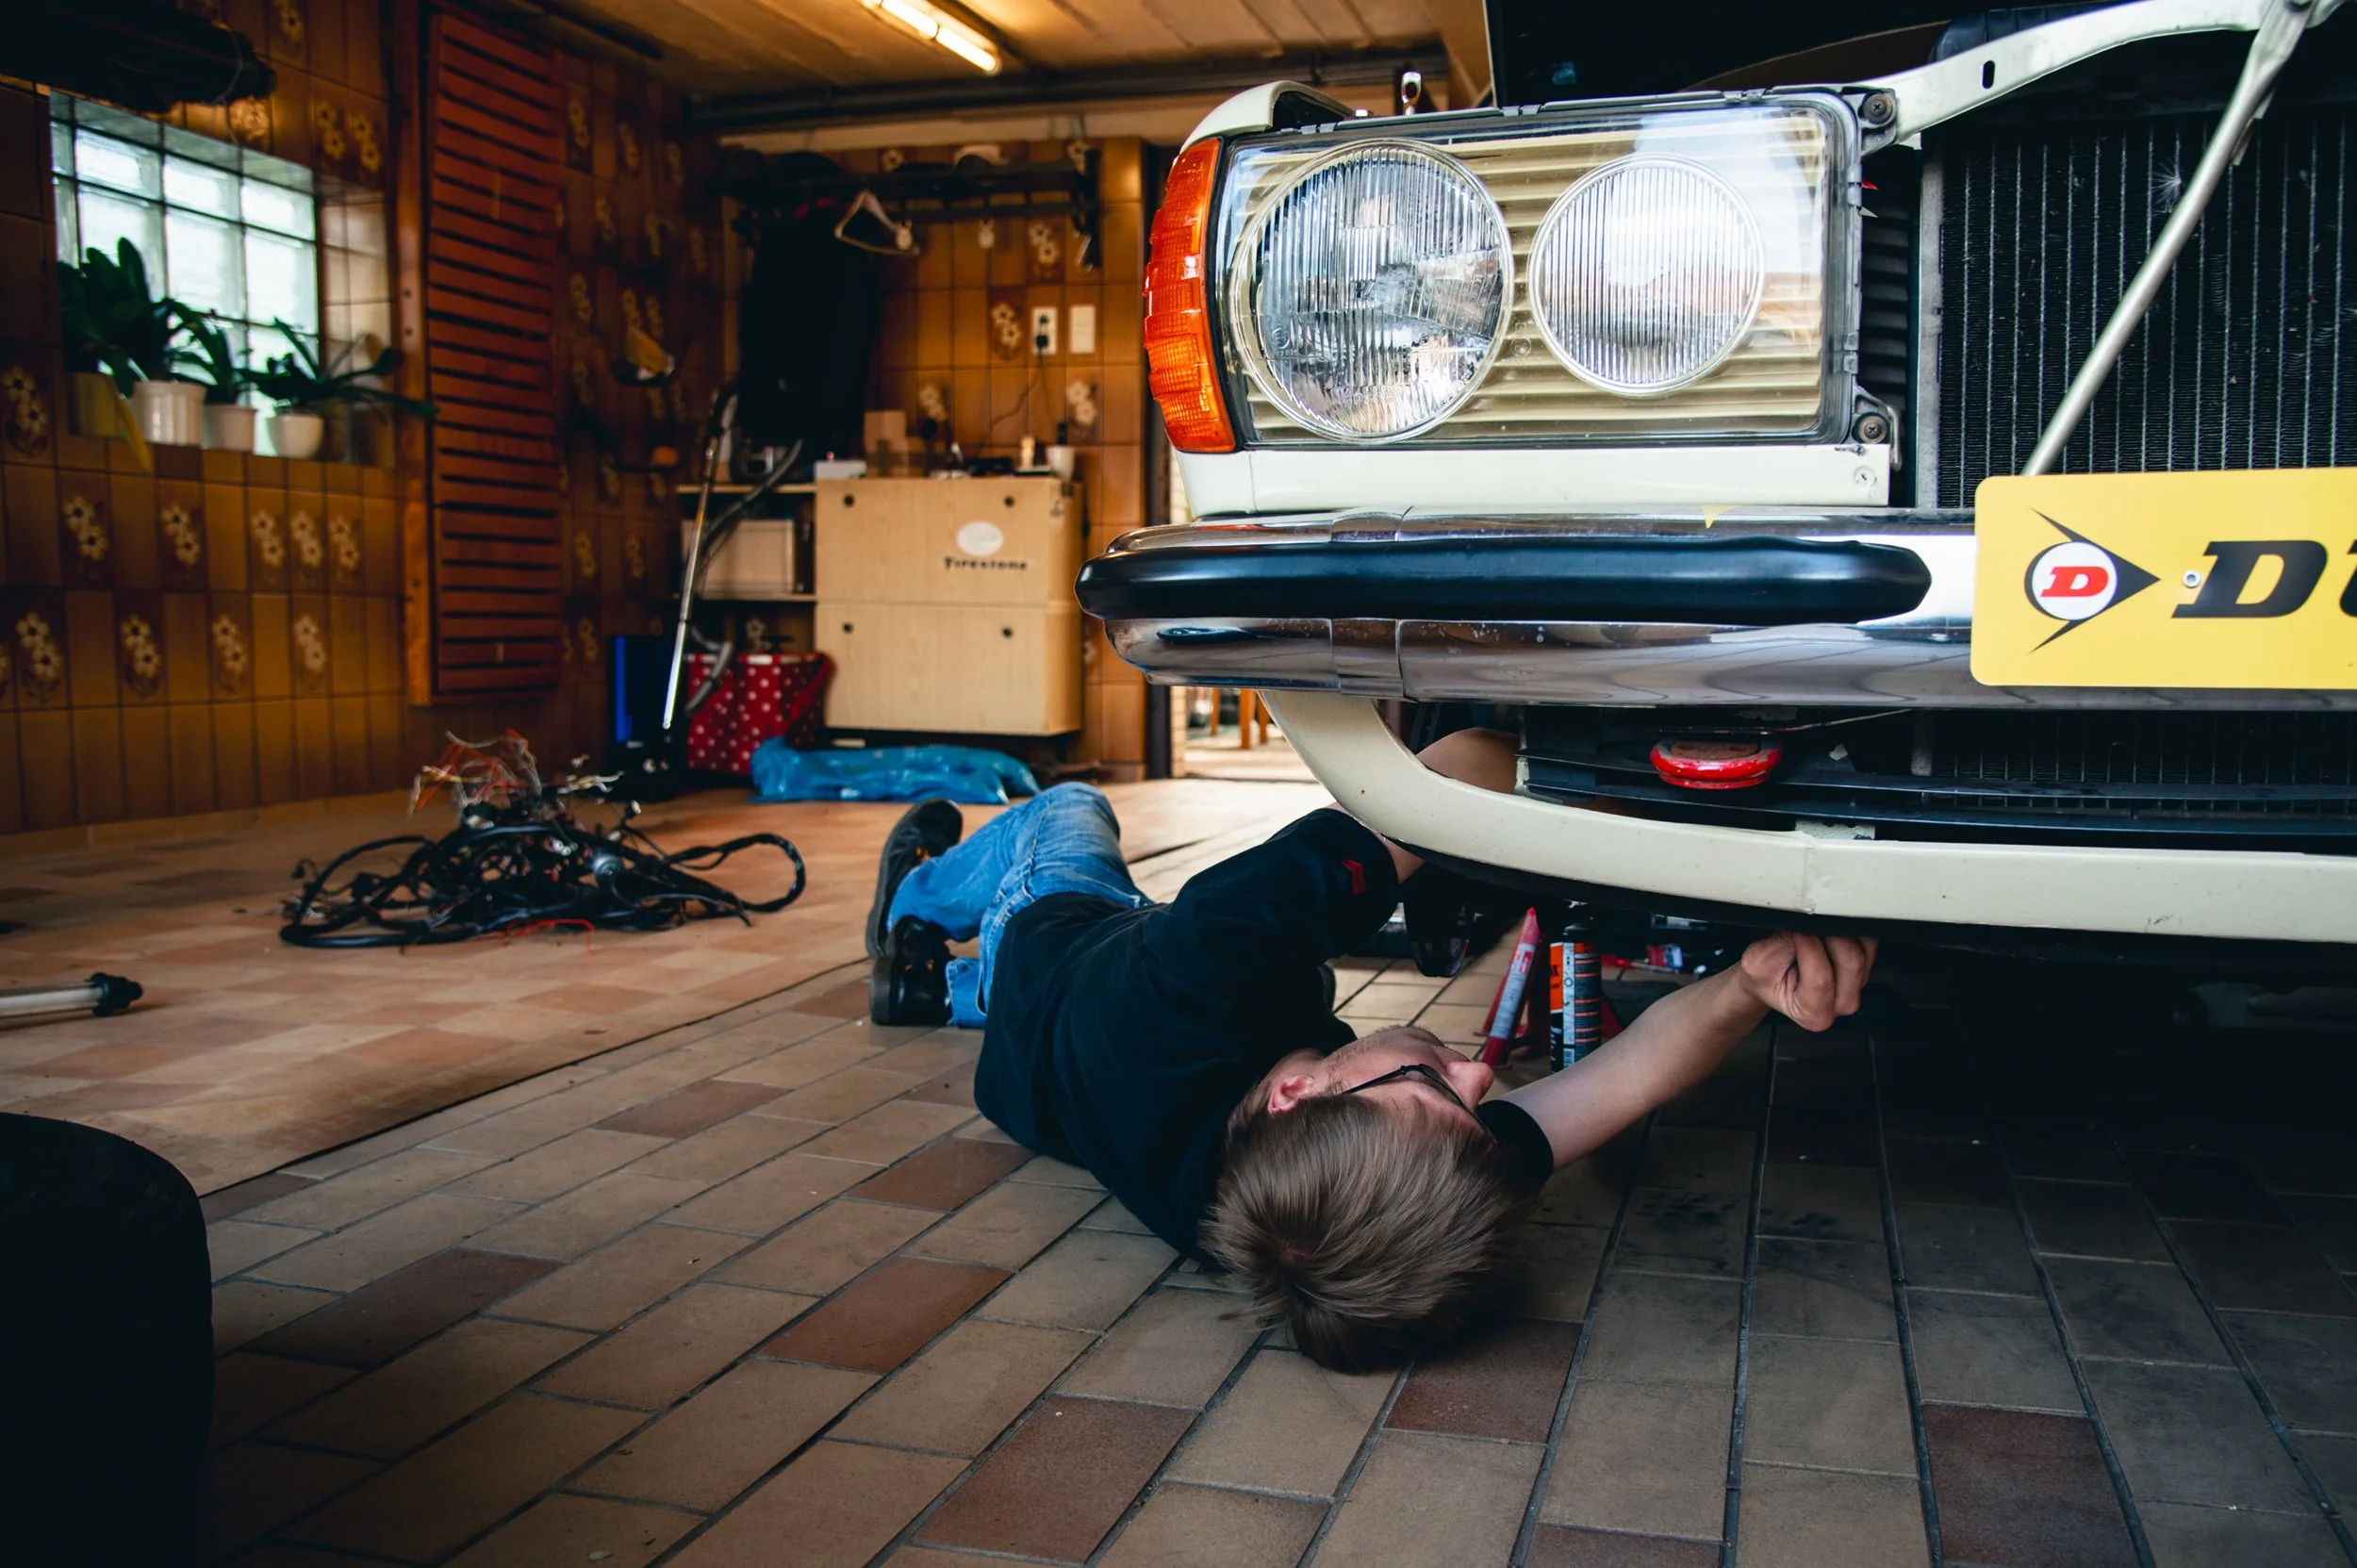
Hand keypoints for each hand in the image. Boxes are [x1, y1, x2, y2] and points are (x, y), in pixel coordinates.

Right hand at [1737, 932, 1876, 1031]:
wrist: (1770, 981)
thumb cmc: (1765, 978)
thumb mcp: (1757, 962)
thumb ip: (1782, 944)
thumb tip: (1807, 923)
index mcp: (1813, 1014)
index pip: (1821, 977)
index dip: (1808, 946)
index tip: (1794, 932)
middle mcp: (1841, 1004)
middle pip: (1851, 962)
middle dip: (1828, 936)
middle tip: (1807, 929)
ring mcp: (1857, 988)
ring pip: (1863, 950)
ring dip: (1838, 933)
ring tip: (1815, 935)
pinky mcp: (1866, 970)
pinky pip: (1868, 943)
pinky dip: (1849, 931)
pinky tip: (1828, 935)